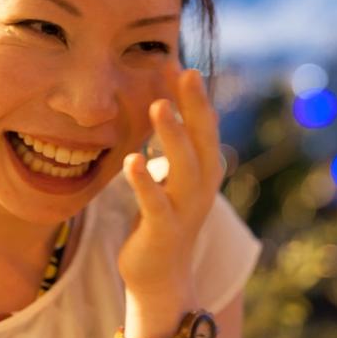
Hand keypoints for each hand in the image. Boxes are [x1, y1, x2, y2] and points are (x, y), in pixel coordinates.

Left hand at [118, 66, 223, 337]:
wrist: (162, 276)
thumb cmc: (164, 216)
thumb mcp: (174, 175)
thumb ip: (173, 142)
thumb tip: (163, 97)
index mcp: (205, 168)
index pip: (204, 124)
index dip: (195, 95)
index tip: (180, 61)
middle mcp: (202, 186)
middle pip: (204, 139)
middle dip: (196, 105)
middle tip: (186, 71)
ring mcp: (185, 210)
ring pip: (185, 169)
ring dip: (173, 137)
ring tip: (159, 106)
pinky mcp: (163, 231)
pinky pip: (156, 204)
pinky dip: (145, 182)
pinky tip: (131, 160)